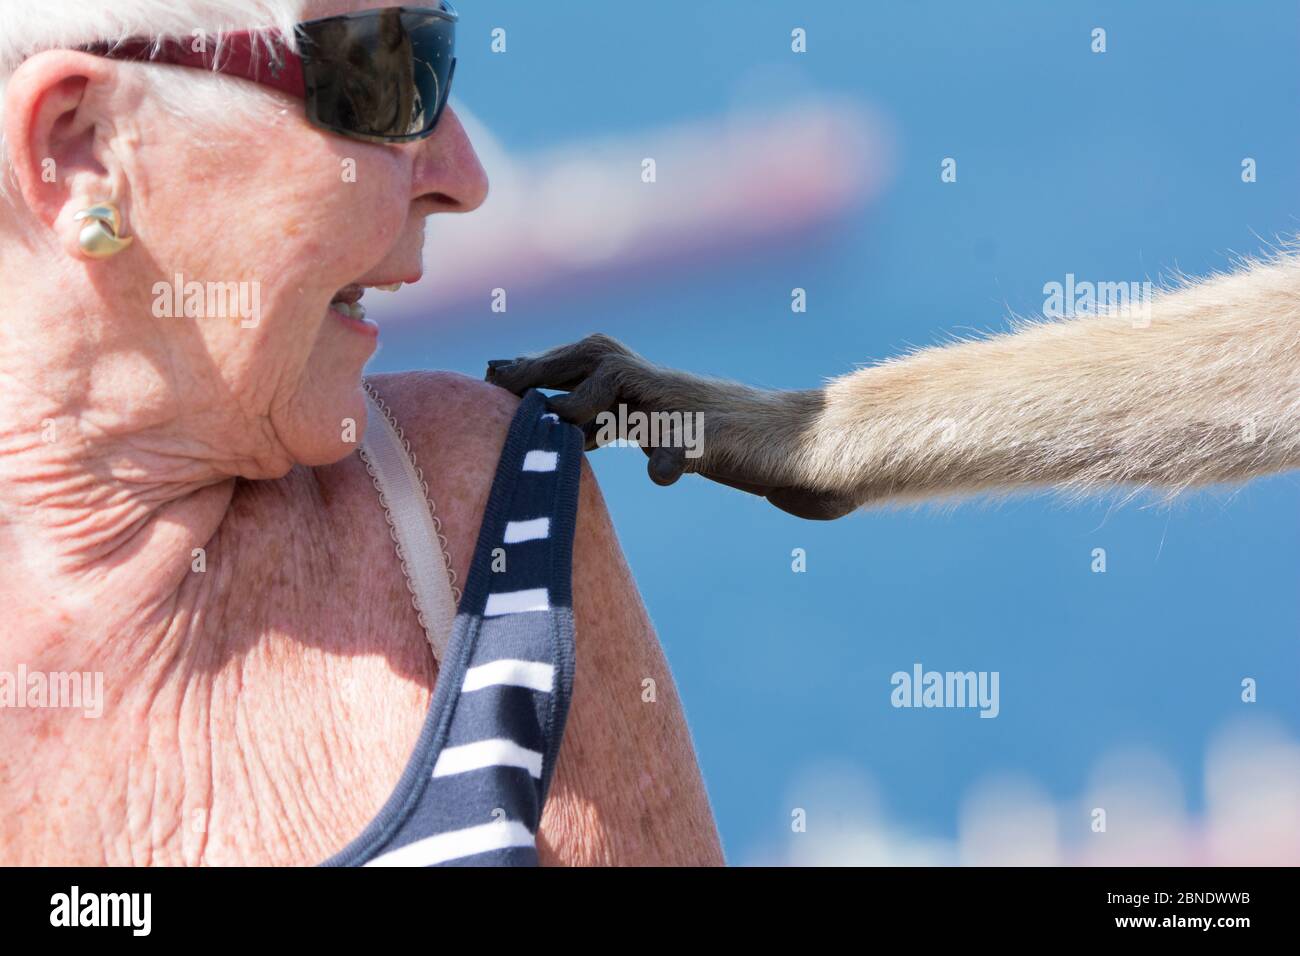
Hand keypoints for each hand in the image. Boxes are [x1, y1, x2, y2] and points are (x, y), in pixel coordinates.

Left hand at [485, 334, 857, 518]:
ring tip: (562, 427)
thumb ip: (626, 425)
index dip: (540, 366)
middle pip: (600, 359)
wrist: (813, 445)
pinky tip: (660, 475)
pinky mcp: (727, 440)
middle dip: (548, 368)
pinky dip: (672, 457)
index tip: (492, 375)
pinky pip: (692, 444)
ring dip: (590, 404)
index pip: (588, 365)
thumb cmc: (742, 445)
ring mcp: (696, 412)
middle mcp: (668, 390)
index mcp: (653, 389)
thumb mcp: (672, 433)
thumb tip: (566, 429)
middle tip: (502, 383)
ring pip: (633, 388)